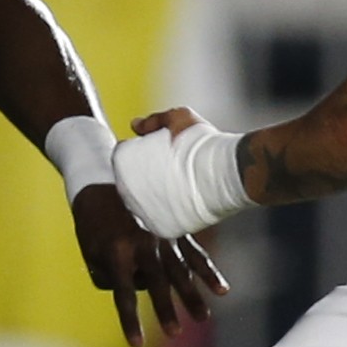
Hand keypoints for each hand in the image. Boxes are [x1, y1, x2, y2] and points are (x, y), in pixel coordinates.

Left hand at [75, 183, 225, 344]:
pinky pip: (194, 253)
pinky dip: (208, 272)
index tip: (138, 345)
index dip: (130, 321)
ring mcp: (161, 236)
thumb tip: (132, 292)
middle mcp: (142, 244)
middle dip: (166, 309)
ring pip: (180, 270)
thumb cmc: (92, 221)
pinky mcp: (173, 229)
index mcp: (117, 251)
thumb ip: (107, 277)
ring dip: (191, 295)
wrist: (103, 180)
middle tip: (174, 333)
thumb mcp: (89, 251)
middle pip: (157, 283)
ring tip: (202, 319)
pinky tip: (222, 290)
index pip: (124, 295)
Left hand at [115, 108, 254, 236]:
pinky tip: (184, 199)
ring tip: (181, 183)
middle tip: (173, 168)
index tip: (160, 153)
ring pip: (145, 204)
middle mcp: (125, 189)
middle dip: (147, 175)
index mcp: (122, 160)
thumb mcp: (176, 117)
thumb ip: (153, 121)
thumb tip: (136, 125)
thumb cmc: (201, 143)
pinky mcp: (159, 228)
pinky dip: (169, 212)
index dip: (143, 153)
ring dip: (157, 194)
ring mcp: (141, 212)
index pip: (123, 157)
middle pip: (132, 182)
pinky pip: (160, 220)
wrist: (224, 171)